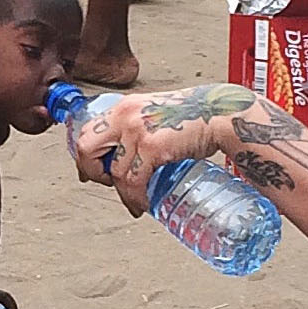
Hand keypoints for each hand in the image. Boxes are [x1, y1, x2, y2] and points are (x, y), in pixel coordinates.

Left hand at [74, 84, 250, 214]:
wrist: (221, 115)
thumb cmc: (195, 115)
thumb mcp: (157, 113)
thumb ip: (139, 126)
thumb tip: (127, 151)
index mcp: (125, 106)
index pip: (88, 131)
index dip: (86, 157)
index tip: (92, 172)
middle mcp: (126, 116)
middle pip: (86, 149)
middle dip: (94, 172)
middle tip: (108, 184)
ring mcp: (138, 131)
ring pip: (115, 172)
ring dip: (123, 193)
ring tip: (135, 201)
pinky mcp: (153, 148)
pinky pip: (134, 181)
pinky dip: (137, 197)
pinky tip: (145, 201)